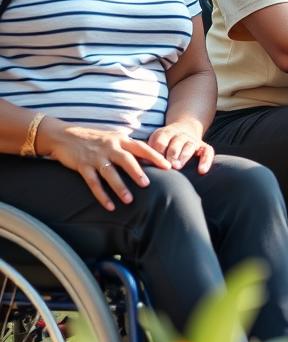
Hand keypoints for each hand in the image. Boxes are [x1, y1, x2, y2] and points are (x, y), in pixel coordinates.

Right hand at [37, 118, 171, 211]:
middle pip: (126, 159)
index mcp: (121, 139)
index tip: (168, 166)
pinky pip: (93, 183)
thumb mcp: (114, 139)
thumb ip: (129, 148)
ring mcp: (96, 156)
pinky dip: (102, 195)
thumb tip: (149, 161)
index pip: (141, 147)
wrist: (65, 135)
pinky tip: (110, 206)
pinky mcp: (82, 165)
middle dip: (137, 172)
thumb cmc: (95, 139)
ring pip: (109, 173)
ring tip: (129, 200)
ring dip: (119, 187)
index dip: (155, 156)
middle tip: (147, 184)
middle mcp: (110, 146)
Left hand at [148, 124, 214, 173]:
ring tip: (178, 167)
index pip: (160, 141)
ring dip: (184, 156)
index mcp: (165, 134)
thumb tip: (137, 164)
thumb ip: (146, 152)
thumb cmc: (163, 144)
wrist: (184, 129)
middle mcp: (180, 135)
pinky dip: (206, 160)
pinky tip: (202, 171)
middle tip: (168, 165)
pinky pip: (208, 152)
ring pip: (190, 145)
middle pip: (176, 142)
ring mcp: (193, 140)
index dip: (157, 151)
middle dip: (172, 153)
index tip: (152, 162)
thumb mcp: (153, 142)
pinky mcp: (203, 146)